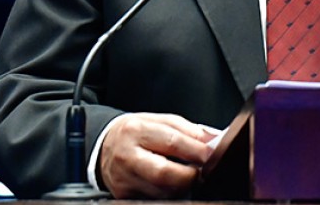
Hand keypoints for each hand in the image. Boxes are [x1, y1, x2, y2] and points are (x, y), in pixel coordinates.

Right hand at [99, 112, 218, 198]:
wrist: (104, 146)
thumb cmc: (137, 132)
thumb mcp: (161, 121)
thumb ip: (189, 130)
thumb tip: (215, 140)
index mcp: (137, 130)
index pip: (172, 142)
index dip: (197, 150)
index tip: (213, 153)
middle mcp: (127, 156)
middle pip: (164, 173)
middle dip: (190, 175)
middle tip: (202, 171)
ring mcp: (124, 179)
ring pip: (161, 191)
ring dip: (181, 186)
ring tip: (187, 175)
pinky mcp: (124, 194)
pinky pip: (153, 198)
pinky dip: (169, 192)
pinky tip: (172, 183)